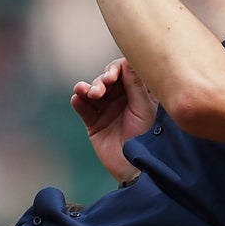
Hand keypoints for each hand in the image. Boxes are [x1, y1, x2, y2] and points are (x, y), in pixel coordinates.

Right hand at [70, 59, 155, 183]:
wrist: (136, 165)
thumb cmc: (147, 136)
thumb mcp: (144, 107)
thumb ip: (135, 84)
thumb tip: (128, 60)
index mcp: (137, 93)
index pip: (123, 72)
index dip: (115, 69)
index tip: (112, 75)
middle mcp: (121, 99)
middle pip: (105, 80)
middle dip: (101, 81)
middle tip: (102, 89)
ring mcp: (107, 111)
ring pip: (92, 92)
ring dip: (88, 89)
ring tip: (87, 92)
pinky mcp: (94, 124)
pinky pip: (84, 109)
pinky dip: (79, 102)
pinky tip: (77, 98)